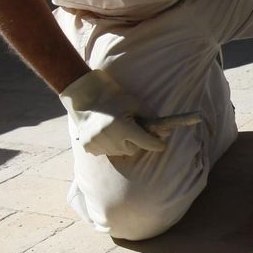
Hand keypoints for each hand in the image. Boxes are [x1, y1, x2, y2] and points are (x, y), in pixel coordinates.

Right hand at [58, 69, 194, 156]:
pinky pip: (107, 152)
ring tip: (116, 129)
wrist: (86, 100)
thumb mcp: (135, 104)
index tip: (161, 144)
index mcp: (123, 127)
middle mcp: (110, 138)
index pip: (147, 143)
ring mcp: (98, 144)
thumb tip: (167, 133)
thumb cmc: (114, 100)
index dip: (156, 144)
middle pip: (133, 150)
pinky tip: (105, 134)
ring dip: (122, 144)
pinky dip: (109, 146)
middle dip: (136, 142)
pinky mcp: (89, 147)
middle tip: (131, 130)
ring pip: (120, 152)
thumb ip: (151, 118)